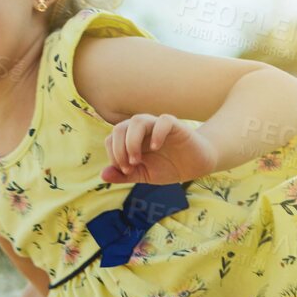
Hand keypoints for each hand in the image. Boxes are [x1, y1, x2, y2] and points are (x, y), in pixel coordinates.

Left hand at [99, 113, 217, 184]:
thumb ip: (123, 175)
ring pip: (137, 121)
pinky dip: (156, 133)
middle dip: (119, 150)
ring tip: (138, 160)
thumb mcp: (143, 175)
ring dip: (132, 142)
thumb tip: (102, 175)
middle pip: (119, 128)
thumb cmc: (168, 167)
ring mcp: (157, 126)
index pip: (111, 139)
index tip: (125, 171)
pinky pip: (162, 121)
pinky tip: (155, 148)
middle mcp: (142, 130)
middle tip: (130, 166)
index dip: (113, 155)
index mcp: (131, 140)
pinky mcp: (175, 126)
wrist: (194, 165)